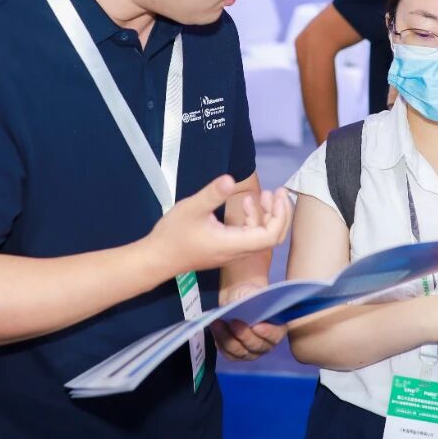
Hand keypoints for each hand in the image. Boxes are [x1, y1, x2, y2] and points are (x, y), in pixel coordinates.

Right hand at [146, 177, 292, 278]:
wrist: (157, 259)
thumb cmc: (173, 235)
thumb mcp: (192, 208)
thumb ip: (213, 194)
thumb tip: (231, 179)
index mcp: (233, 244)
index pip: (271, 235)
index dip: (280, 215)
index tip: (278, 195)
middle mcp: (237, 251)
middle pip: (272, 238)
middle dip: (280, 214)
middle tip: (279, 192)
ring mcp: (232, 252)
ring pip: (261, 237)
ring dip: (267, 216)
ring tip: (265, 195)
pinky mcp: (226, 249)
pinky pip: (249, 236)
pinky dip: (253, 220)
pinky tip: (246, 204)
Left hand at [212, 283, 285, 360]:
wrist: (237, 299)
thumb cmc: (250, 295)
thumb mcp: (254, 293)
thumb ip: (253, 300)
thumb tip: (243, 305)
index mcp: (277, 329)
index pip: (275, 336)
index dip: (266, 333)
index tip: (256, 325)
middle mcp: (266, 345)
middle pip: (256, 346)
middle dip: (244, 335)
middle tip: (233, 322)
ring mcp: (250, 352)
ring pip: (240, 352)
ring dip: (228, 338)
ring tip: (218, 323)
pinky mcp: (235, 354)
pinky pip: (228, 353)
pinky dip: (220, 340)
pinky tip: (215, 327)